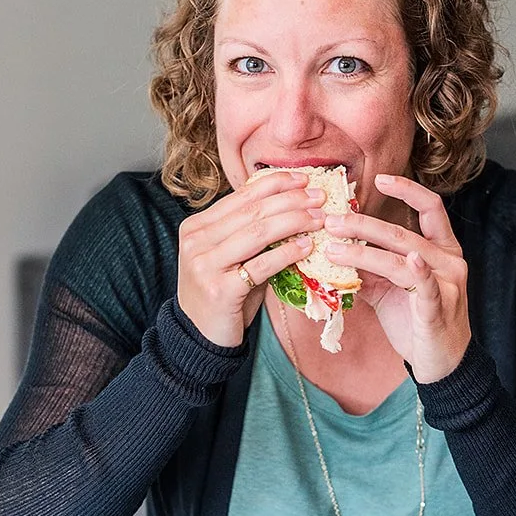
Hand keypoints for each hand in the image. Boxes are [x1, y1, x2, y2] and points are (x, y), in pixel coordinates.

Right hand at [177, 170, 324, 347]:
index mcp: (196, 226)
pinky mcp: (220, 290)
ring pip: (257, 233)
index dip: (275, 184)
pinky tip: (307, 247)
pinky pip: (261, 265)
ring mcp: (205, 265)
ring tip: (319, 219)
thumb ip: (251, 233)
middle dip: (290, 200)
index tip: (303, 178)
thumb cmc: (223, 293)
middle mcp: (196, 241)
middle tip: (319, 196)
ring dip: (294, 222)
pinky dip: (287, 253)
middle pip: (252, 211)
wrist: (200, 336)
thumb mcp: (231, 257)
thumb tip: (296, 206)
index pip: (240, 196)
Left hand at [324, 173, 471, 383]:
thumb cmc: (416, 321)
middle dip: (362, 224)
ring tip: (332, 249)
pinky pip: (425, 285)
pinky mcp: (438, 308)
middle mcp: (449, 260)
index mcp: (441, 249)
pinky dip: (415, 271)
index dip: (407, 189)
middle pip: (403, 233)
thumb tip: (330, 250)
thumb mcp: (389, 289)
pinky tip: (406, 261)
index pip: (430, 208)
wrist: (440, 363)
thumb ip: (368, 268)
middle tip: (330, 220)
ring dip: (363, 252)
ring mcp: (447, 284)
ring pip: (403, 257)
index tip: (380, 178)